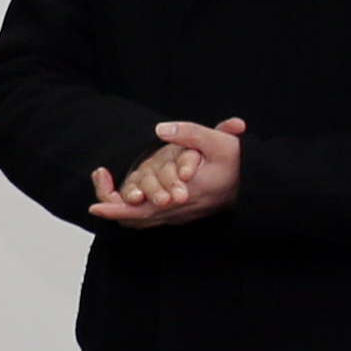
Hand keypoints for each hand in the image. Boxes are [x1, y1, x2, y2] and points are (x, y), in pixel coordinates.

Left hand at [87, 117, 245, 226]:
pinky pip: (152, 218)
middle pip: (136, 219)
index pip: (142, 210)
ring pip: (143, 221)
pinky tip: (127, 197)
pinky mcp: (182, 213)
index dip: (116, 209)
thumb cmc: (237, 163)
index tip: (95, 206)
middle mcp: (179, 210)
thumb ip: (190, 134)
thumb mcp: (219, 143)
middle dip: (112, 210)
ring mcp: (180, 214)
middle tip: (94, 202)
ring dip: (122, 211)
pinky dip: (134, 211)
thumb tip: (160, 129)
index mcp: (184, 196)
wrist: (256, 184)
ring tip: (106, 193)